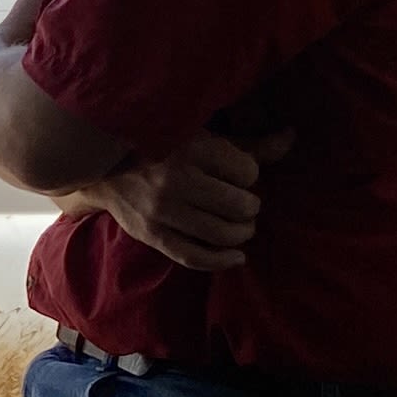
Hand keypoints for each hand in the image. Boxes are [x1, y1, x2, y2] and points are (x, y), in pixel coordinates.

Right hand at [61, 127, 292, 271]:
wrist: (104, 167)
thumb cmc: (162, 146)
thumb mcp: (202, 136)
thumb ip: (247, 143)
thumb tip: (292, 138)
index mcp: (191, 147)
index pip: (247, 172)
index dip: (249, 175)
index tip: (238, 173)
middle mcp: (176, 179)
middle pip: (240, 205)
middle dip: (249, 206)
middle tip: (242, 203)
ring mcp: (162, 210)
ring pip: (223, 233)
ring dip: (241, 232)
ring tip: (241, 226)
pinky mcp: (152, 234)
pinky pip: (196, 257)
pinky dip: (222, 260)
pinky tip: (237, 256)